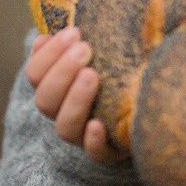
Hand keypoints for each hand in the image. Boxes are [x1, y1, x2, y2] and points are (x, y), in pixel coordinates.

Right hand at [25, 26, 127, 162]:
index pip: (35, 74)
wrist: (149, 104)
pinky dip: (93, 141)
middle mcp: (64, 112)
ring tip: (92, 75)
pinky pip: (95, 154)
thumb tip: (43, 35)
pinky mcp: (109, 151)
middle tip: (85, 49)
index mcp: (56, 87)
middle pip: (45, 100)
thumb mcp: (100, 49)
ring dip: (75, 100)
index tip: (75, 31)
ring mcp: (83, 134)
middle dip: (62, 71)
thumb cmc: (118, 66)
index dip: (48, 54)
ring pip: (64, 127)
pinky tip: (98, 125)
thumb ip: (75, 41)